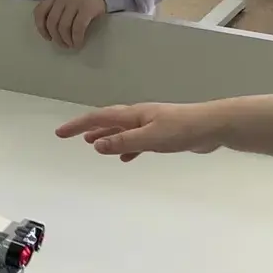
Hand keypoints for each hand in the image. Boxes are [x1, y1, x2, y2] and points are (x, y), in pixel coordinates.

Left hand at [34, 0, 107, 50]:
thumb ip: (57, 8)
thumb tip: (51, 32)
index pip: (40, 11)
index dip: (41, 28)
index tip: (48, 38)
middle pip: (52, 21)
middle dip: (56, 37)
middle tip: (62, 45)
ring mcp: (75, 1)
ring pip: (64, 26)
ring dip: (66, 40)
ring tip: (71, 45)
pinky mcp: (87, 8)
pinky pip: (78, 27)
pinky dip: (77, 39)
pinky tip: (79, 43)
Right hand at [56, 100, 223, 161]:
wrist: (212, 127)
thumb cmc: (182, 130)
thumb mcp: (150, 138)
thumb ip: (123, 142)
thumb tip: (96, 144)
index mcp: (134, 115)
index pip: (99, 117)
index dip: (78, 125)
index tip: (61, 133)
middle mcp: (140, 117)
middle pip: (108, 120)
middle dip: (88, 127)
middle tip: (70, 135)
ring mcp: (151, 124)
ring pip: (122, 130)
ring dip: (106, 136)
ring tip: (93, 144)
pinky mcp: (163, 134)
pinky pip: (137, 140)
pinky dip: (127, 147)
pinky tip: (125, 157)